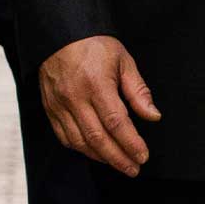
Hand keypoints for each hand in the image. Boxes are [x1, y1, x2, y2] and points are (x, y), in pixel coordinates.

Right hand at [39, 35, 159, 174]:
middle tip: (134, 168)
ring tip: (119, 163)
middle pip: (98, 138)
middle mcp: (75, 97)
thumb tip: (153, 116)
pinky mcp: (50, 109)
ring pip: (80, 142)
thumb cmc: (94, 45)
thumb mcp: (123, 61)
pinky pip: (65, 137)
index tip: (143, 156)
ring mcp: (59, 105)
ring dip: (101, 157)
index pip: (116, 122)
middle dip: (118, 158)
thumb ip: (138, 91)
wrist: (60, 35)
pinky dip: (81, 149)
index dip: (131, 143)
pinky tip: (96, 153)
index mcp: (96, 84)